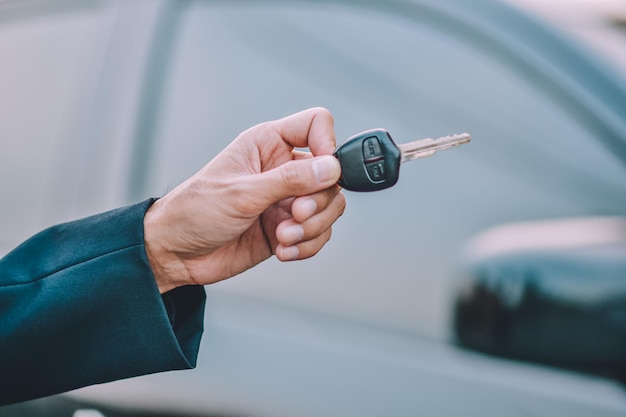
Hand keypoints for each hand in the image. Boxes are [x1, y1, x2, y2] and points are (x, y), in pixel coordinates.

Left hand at [144, 108, 345, 292]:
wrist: (176, 254)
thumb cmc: (193, 212)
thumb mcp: (242, 193)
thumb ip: (289, 180)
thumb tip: (330, 168)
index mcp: (268, 144)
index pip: (315, 125)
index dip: (326, 144)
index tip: (323, 173)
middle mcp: (281, 169)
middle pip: (330, 175)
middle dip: (317, 201)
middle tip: (294, 214)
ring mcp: (286, 200)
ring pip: (329, 207)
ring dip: (312, 228)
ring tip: (283, 237)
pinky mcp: (288, 228)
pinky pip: (318, 234)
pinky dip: (306, 246)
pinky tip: (283, 250)